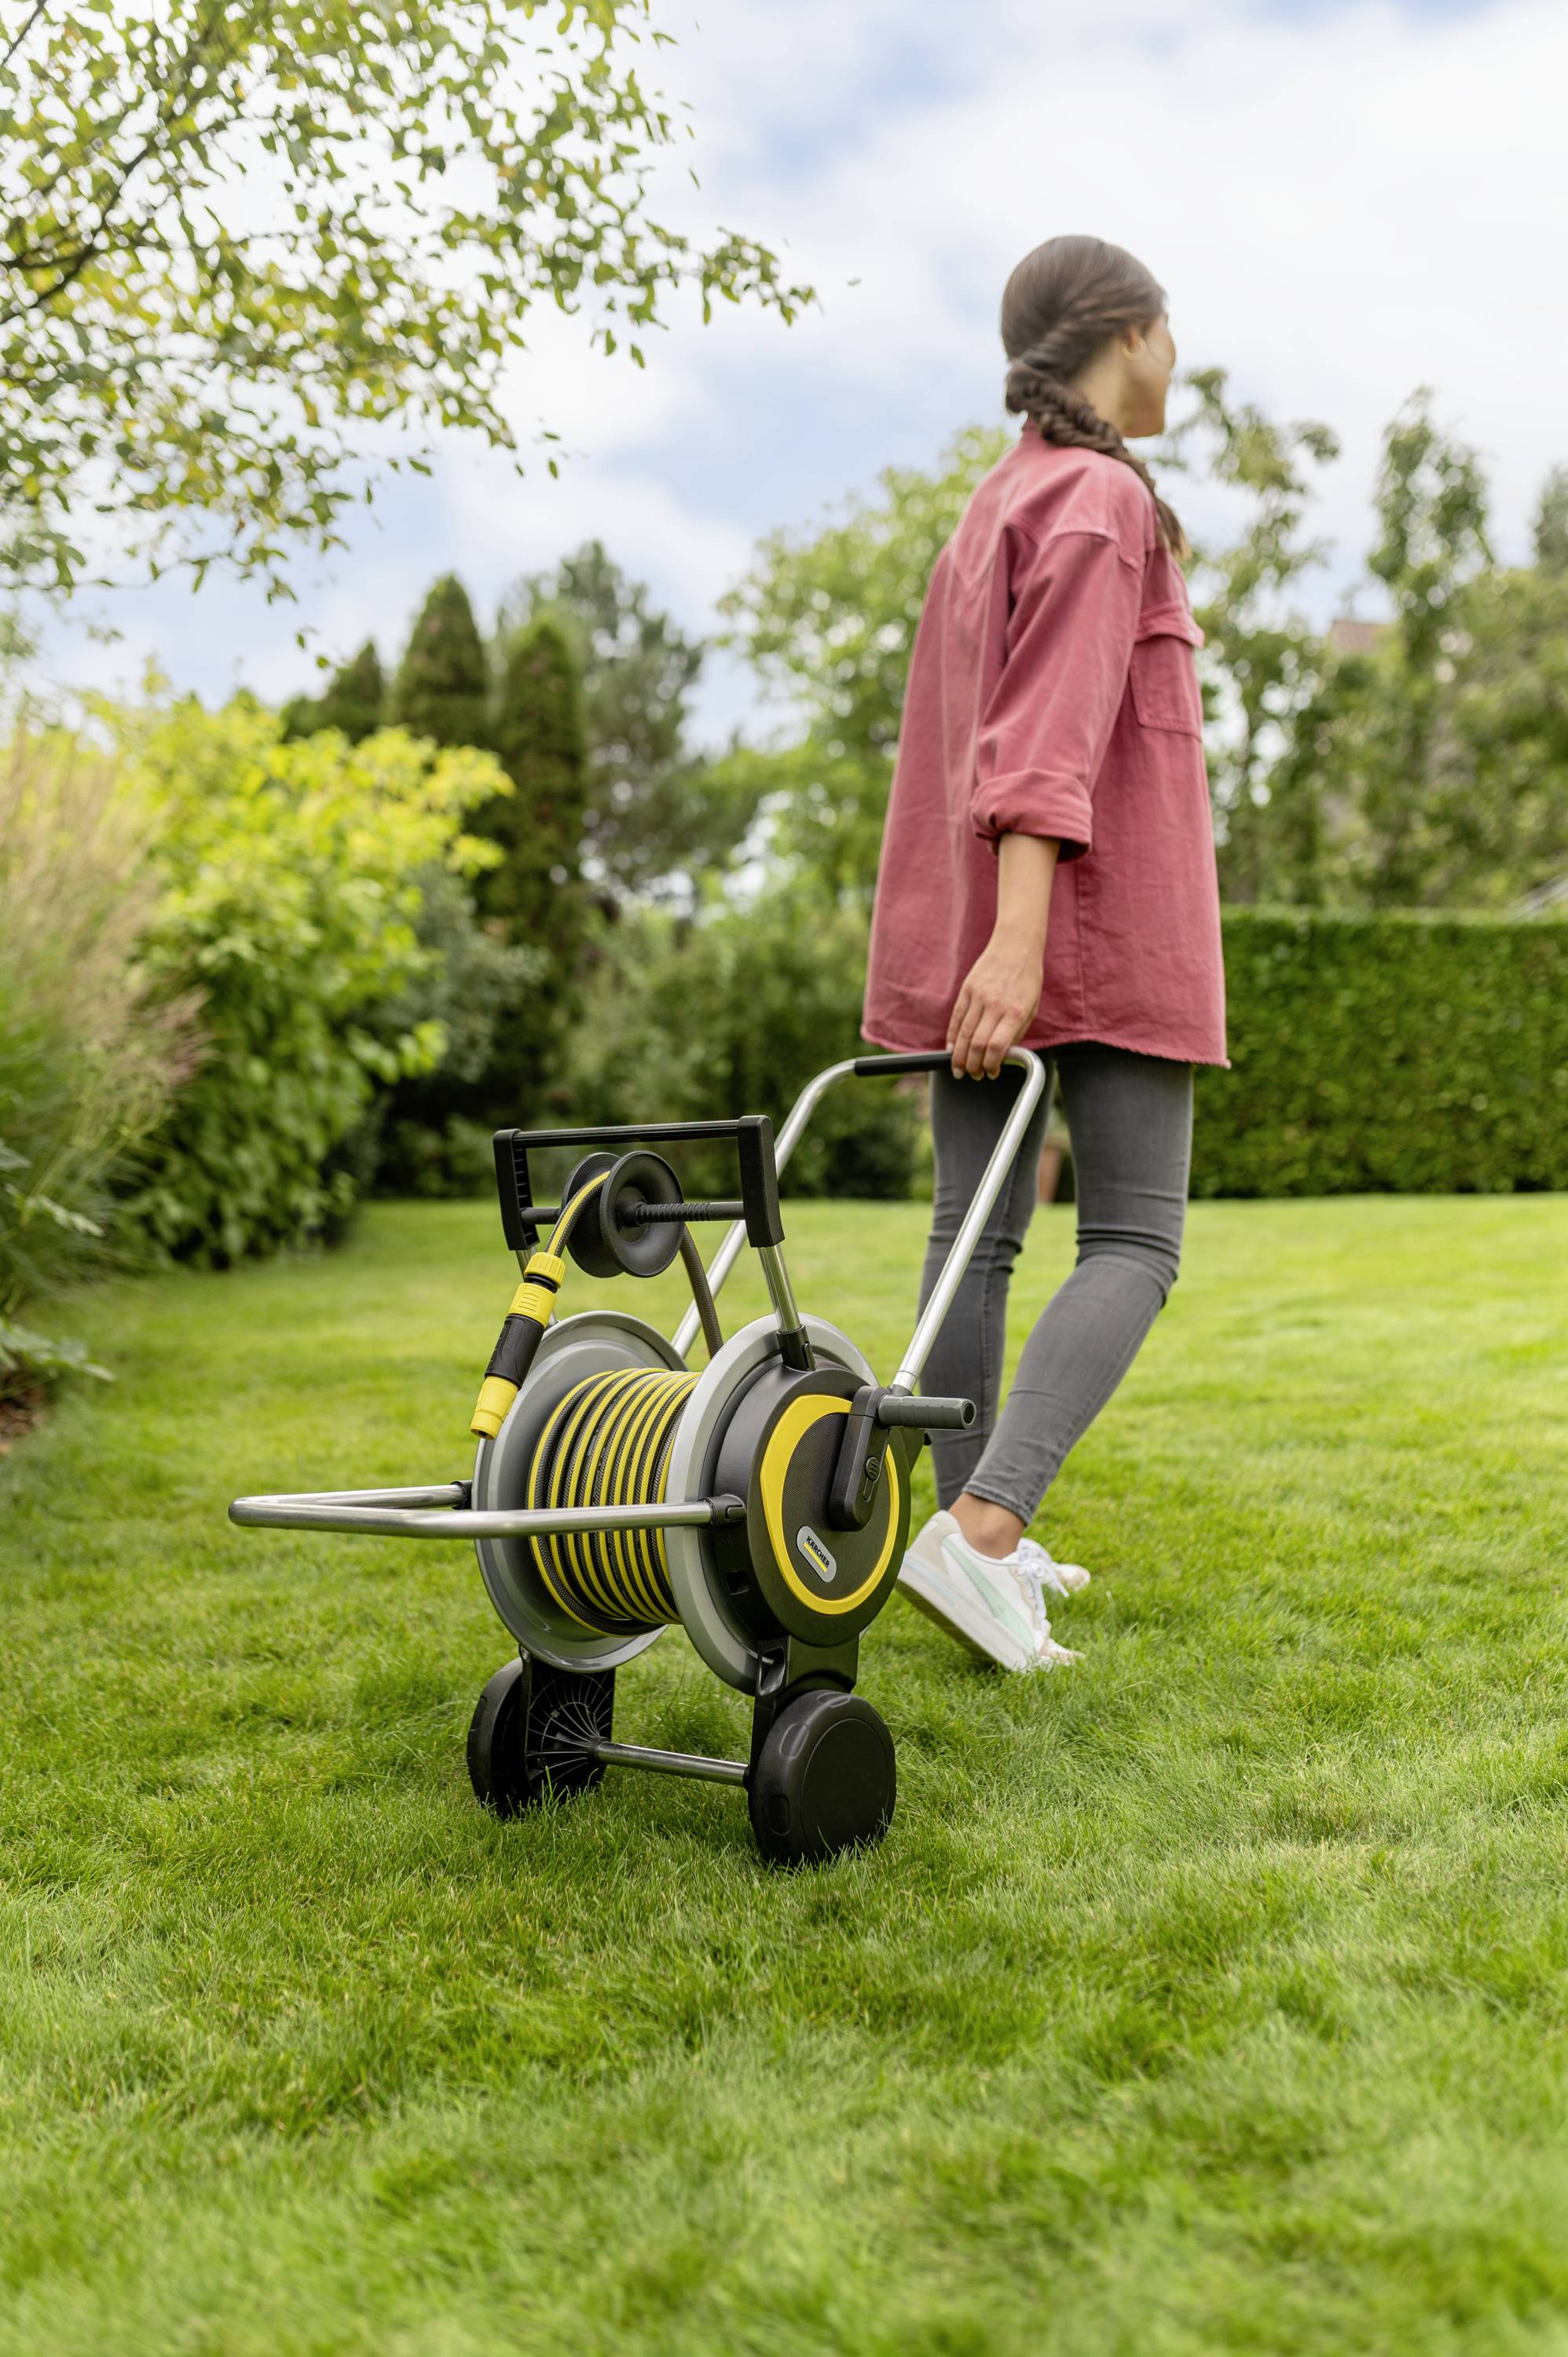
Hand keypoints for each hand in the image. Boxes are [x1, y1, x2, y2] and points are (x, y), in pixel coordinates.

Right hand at [947, 925, 1044, 1078]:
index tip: (991, 1073)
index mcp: (1016, 1011)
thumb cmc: (1027, 978)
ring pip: (964, 1034)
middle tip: (973, 1075)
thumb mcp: (1032, 1007)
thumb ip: (1017, 1032)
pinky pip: (956, 1018)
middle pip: (977, 1044)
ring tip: (959, 1069)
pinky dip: (952, 1036)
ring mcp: (979, 996)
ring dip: (959, 1056)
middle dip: (973, 1065)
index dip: (991, 1064)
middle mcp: (996, 1005)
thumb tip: (1002, 1055)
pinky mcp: (967, 989)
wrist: (1016, 945)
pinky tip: (951, 1049)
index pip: (997, 1046)